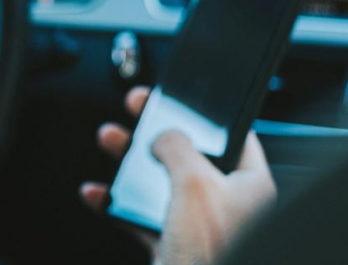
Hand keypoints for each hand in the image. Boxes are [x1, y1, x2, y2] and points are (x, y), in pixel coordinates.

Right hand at [79, 87, 276, 264]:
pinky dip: (115, 203)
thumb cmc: (211, 252)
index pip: (232, 135)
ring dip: (129, 162)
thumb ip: (177, 147)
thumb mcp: (195, 182)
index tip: (179, 97)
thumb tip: (164, 136)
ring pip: (159, 182)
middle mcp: (226, 203)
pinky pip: (139, 216)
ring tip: (109, 140)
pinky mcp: (172, 244)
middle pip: (187, 154)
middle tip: (136, 109)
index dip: (204, 113)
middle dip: (154, 131)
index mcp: (249, 185)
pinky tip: (98, 193)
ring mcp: (197, 225)